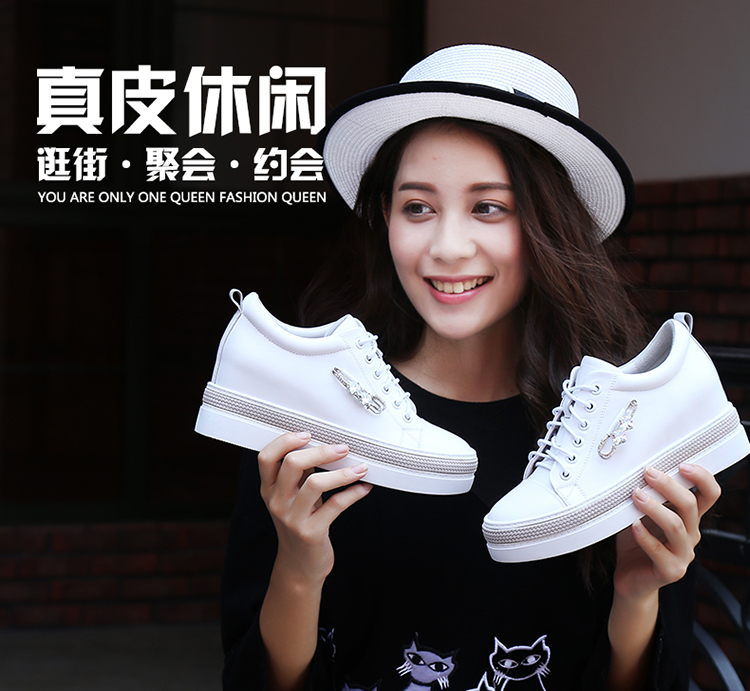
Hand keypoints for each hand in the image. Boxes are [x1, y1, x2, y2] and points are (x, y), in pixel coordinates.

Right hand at [258, 432, 371, 585]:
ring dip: (342, 472)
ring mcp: (292, 518)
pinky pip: (335, 506)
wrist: (300, 565)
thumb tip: (322, 443)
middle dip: (320, 451)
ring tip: (360, 468)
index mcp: (269, 489)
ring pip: (315, 483)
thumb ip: (299, 472)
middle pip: (292, 464)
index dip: (285, 441)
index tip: (308, 434)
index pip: (266, 457)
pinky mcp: (311, 532)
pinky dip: (353, 493)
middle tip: (342, 448)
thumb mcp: (292, 496)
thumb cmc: (300, 522)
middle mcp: (277, 502)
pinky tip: (364, 488)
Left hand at [613, 463, 720, 602]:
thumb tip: (637, 468)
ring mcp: (682, 555)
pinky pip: (659, 551)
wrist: (630, 579)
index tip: (682, 464)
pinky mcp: (670, 571)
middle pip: (690, 505)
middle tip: (648, 473)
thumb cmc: (636, 540)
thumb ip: (647, 494)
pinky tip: (633, 525)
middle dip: (669, 486)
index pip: (709, 494)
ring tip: (636, 495)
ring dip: (654, 508)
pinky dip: (645, 536)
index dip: (702, 478)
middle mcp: (691, 534)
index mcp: (689, 518)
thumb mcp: (642, 512)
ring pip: (676, 526)